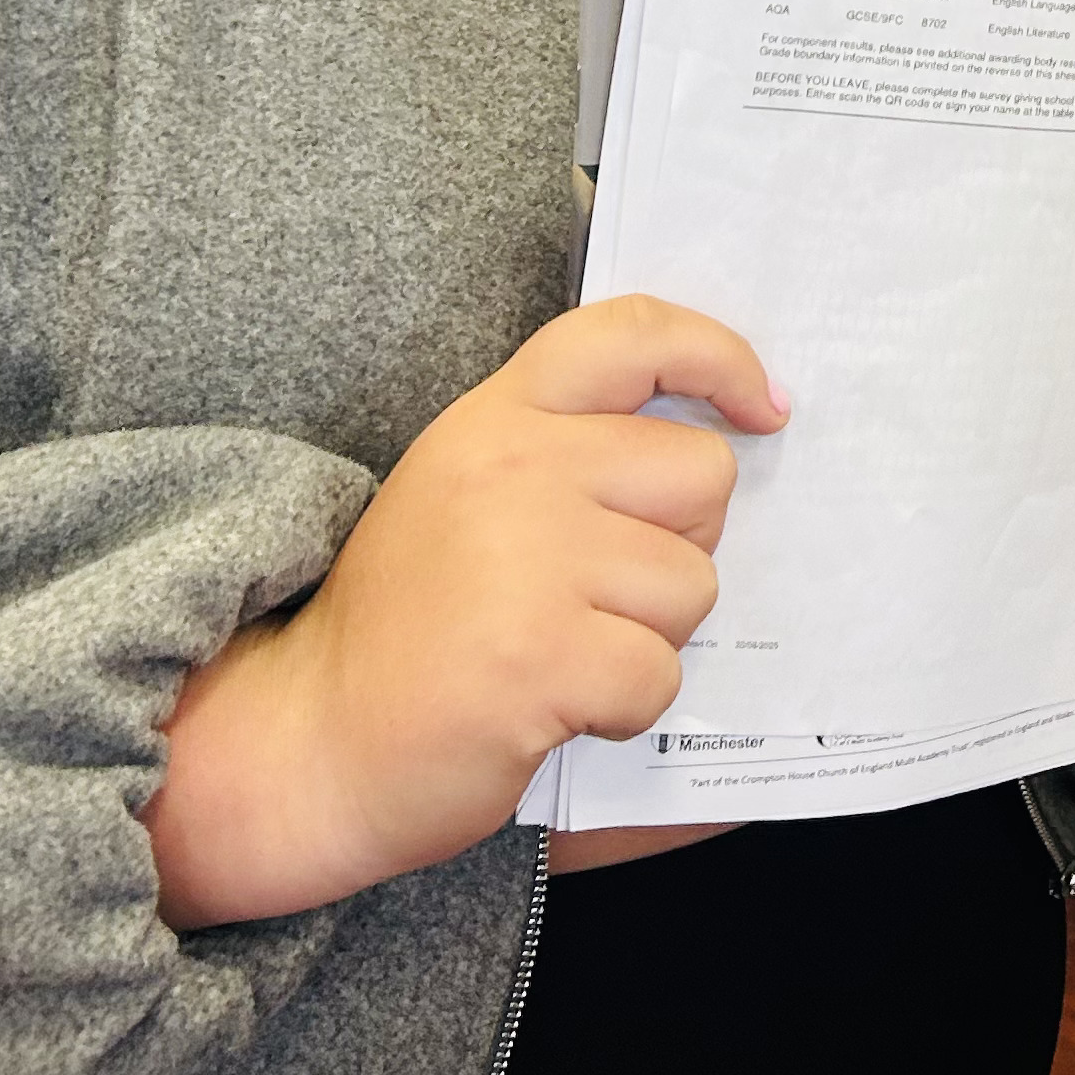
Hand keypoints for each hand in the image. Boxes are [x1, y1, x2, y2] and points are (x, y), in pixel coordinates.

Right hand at [146, 296, 784, 927]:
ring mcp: (530, 560)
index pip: (632, 335)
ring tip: (560, 652)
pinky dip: (623, 707)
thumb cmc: (408, 623)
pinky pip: (659, 674)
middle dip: (678, 544)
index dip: (719, 358)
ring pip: (692, 585)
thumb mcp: (465, 490)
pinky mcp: (543, 656)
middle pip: (701, 476)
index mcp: (498, 418)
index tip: (764, 407)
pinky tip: (553, 705)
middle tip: (599, 592)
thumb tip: (713, 447)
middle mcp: (516, 469)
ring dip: (645, 636)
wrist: (310, 739)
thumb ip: (566, 450)